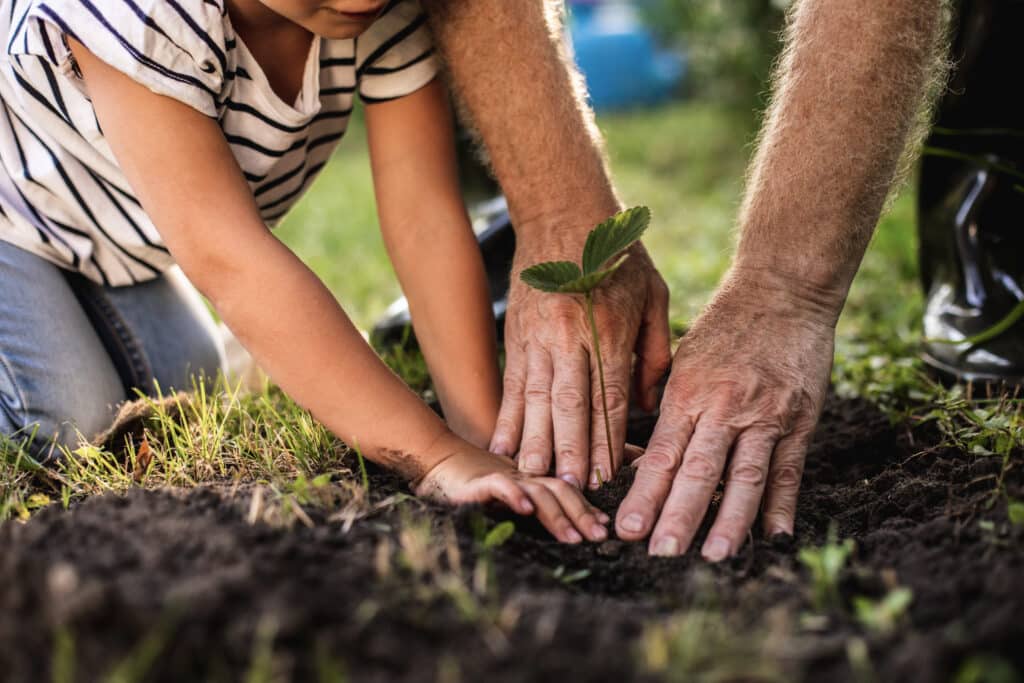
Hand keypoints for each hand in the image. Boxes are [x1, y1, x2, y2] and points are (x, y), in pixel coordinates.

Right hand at [414, 434, 610, 543]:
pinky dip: (515, 496)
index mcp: (532, 480)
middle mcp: (523, 476)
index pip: (566, 489)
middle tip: (600, 536)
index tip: (605, 527)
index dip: (587, 507)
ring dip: (558, 515)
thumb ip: (529, 505)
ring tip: (574, 537)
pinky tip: (526, 510)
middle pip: (561, 489)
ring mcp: (504, 476)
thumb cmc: (471, 484)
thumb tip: (556, 526)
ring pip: (538, 491)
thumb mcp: (507, 495)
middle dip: (583, 514)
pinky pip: (501, 486)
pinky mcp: (480, 481)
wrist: (435, 461)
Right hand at [490, 241, 671, 490]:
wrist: (564, 214)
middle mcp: (572, 336)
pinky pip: (512, 383)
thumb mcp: (653, 295)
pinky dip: (507, 417)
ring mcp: (539, 336)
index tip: (607, 475)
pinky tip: (503, 446)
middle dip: (570, 451)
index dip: (607, 439)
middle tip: (570, 490)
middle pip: (571, 404)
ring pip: (537, 399)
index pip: (610, 396)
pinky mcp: (516, 335)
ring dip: (536, 442)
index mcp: (610, 329)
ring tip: (533, 478)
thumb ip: (656, 351)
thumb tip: (650, 402)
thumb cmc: (619, 257)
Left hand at [615, 269, 838, 559]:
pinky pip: (789, 469)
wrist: (781, 292)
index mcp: (688, 392)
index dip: (644, 494)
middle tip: (660, 552)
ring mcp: (766, 415)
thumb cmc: (722, 328)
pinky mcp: (800, 419)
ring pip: (745, 477)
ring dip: (729, 521)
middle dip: (678, 516)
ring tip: (714, 555)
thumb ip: (668, 409)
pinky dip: (782, 504)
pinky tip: (772, 536)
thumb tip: (643, 461)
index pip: (662, 454)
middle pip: (699, 471)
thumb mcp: (682, 361)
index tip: (627, 529)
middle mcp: (725, 406)